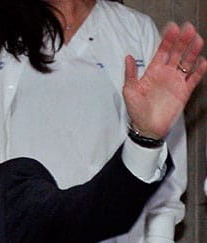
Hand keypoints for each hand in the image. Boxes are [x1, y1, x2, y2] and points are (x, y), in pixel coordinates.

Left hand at [124, 22, 206, 137]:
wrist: (146, 127)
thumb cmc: (137, 110)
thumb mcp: (129, 90)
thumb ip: (130, 73)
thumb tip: (128, 57)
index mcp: (153, 71)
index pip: (162, 51)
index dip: (167, 40)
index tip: (172, 29)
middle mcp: (166, 74)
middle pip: (177, 53)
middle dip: (182, 41)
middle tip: (188, 29)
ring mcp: (176, 82)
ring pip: (187, 63)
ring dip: (192, 52)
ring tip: (197, 40)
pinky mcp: (183, 92)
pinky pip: (194, 79)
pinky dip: (199, 71)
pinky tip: (202, 62)